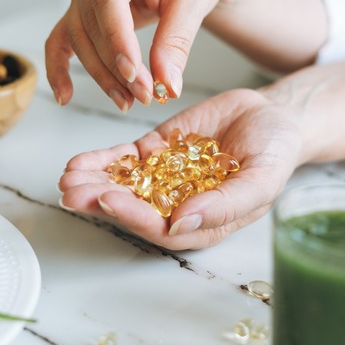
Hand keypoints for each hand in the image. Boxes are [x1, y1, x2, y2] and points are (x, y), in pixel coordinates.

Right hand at [45, 0, 235, 111]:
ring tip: (128, 100)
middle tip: (143, 94)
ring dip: (102, 73)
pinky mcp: (82, 4)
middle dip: (115, 64)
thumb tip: (166, 83)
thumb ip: (175, 42)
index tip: (134, 74)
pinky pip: (63, 37)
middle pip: (92, 21)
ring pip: (80, 36)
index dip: (117, 40)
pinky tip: (66, 95)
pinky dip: (60, 66)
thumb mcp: (194, 1)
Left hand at [58, 88, 299, 249]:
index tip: (109, 201)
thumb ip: (224, 204)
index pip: (161, 228)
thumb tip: (181, 224)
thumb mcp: (261, 179)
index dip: (134, 217)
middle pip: (133, 208)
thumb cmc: (276, 153)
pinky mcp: (156, 151)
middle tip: (73, 193)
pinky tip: (78, 162)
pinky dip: (101, 160)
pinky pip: (124, 159)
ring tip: (68, 178)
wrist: (273, 116)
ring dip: (93, 182)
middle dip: (100, 201)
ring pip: (123, 184)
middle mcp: (177, 204)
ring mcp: (164, 177)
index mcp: (202, 222)